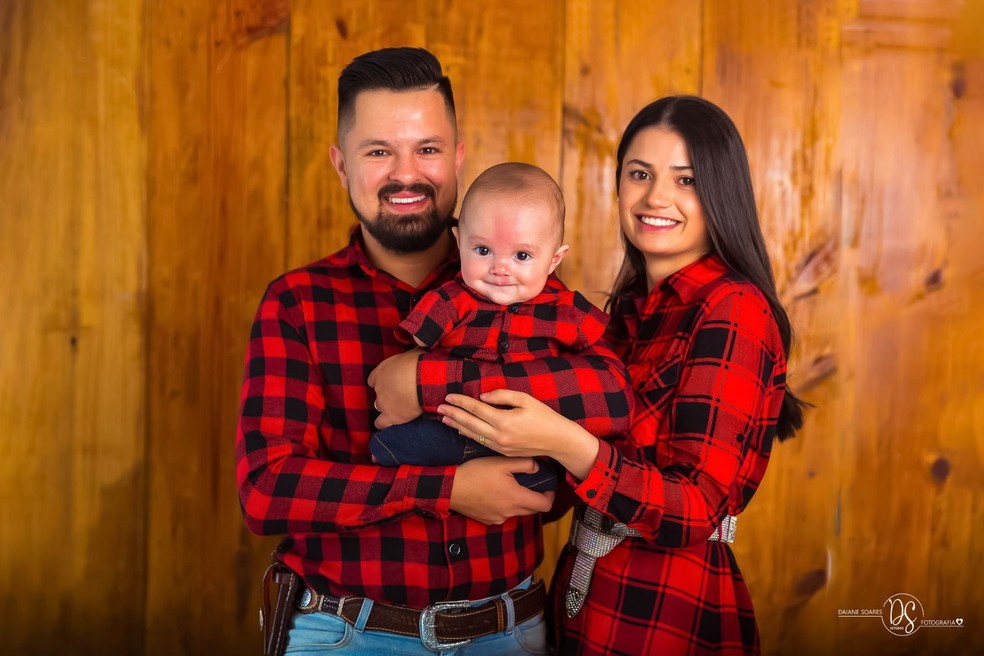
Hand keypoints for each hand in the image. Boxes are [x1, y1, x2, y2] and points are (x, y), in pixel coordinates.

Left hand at [368, 349, 423, 427]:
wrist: (425, 379)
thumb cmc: (422, 363)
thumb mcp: (413, 352)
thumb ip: (409, 354)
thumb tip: (418, 346)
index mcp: (381, 370)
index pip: (373, 379)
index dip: (383, 381)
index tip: (392, 382)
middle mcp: (378, 386)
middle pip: (378, 393)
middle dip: (387, 394)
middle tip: (401, 394)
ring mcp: (382, 401)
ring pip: (380, 406)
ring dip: (388, 407)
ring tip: (401, 407)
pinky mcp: (390, 415)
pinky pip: (380, 423)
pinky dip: (383, 423)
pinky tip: (390, 422)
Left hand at [438, 389, 599, 479]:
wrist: (558, 441)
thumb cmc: (544, 416)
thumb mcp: (526, 399)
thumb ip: (502, 396)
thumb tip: (482, 397)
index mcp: (504, 421)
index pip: (476, 409)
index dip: (461, 402)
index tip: (448, 396)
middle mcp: (499, 436)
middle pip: (470, 423)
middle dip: (453, 414)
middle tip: (438, 407)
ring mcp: (500, 446)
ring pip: (473, 434)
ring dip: (457, 426)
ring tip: (444, 419)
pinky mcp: (503, 452)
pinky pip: (481, 441)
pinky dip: (469, 434)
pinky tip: (461, 429)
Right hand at [449, 457, 553, 524]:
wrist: (450, 488)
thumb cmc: (475, 473)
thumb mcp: (501, 462)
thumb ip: (524, 463)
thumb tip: (538, 467)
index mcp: (516, 498)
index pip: (545, 504)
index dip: (550, 495)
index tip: (547, 485)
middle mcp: (510, 513)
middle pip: (533, 509)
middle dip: (536, 497)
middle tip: (532, 483)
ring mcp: (498, 519)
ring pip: (517, 512)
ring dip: (519, 501)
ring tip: (511, 486)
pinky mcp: (487, 520)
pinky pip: (503, 514)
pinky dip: (505, 506)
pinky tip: (496, 493)